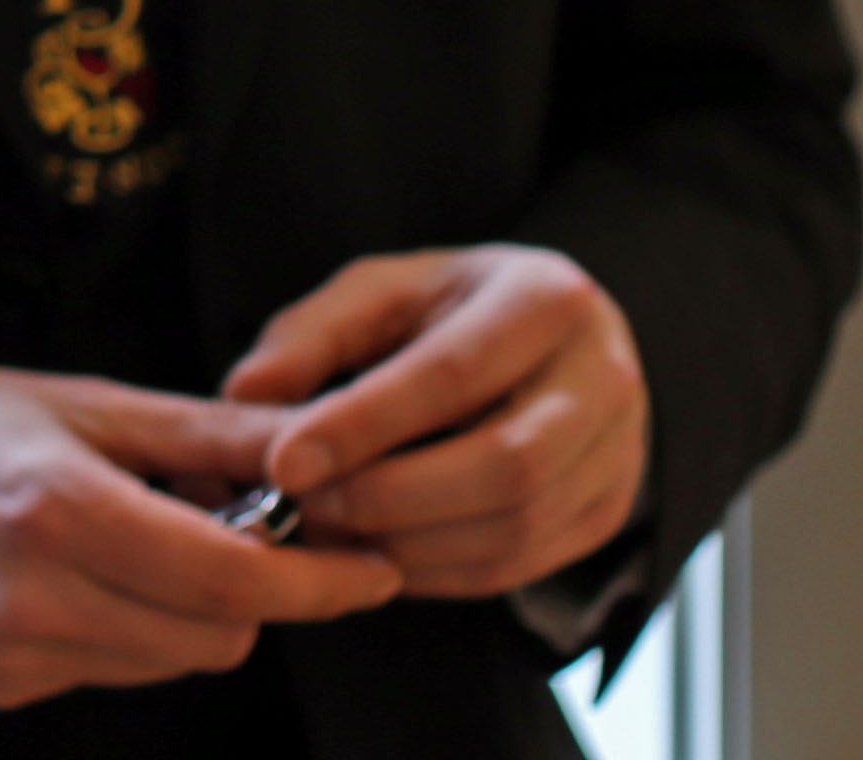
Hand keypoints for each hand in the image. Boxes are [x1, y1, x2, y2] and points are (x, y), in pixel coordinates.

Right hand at [0, 363, 401, 707]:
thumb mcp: (68, 398)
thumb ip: (198, 432)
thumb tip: (308, 444)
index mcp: (57, 504)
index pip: (230, 579)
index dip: (319, 583)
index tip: (371, 567)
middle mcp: (36, 595)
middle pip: (215, 636)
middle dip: (253, 593)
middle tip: (238, 527)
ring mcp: (12, 657)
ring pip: (166, 663)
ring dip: (186, 613)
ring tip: (138, 541)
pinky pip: (104, 674)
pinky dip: (119, 631)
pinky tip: (72, 575)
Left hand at [220, 246, 646, 600]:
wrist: (556, 339)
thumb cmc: (455, 309)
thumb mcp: (385, 290)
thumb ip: (312, 334)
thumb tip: (244, 394)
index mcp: (545, 299)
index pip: (452, 374)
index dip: (362, 426)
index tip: (283, 463)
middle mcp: (602, 378)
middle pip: (503, 465)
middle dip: (389, 496)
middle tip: (307, 505)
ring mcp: (617, 453)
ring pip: (515, 528)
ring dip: (409, 544)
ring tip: (333, 529)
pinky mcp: (606, 512)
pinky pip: (520, 566)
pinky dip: (438, 572)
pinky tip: (381, 551)